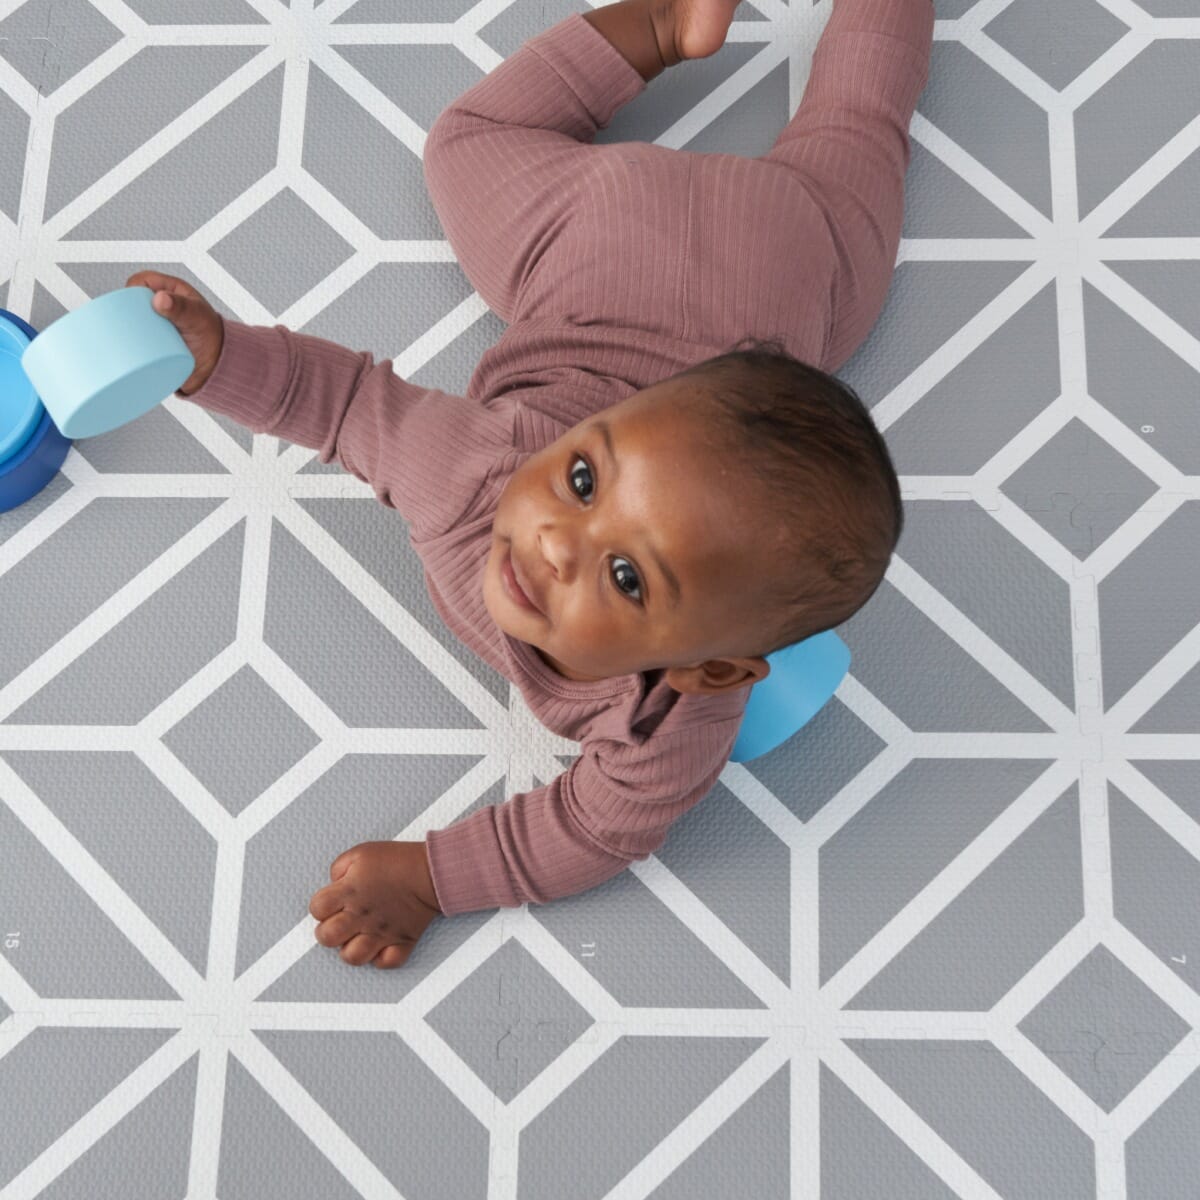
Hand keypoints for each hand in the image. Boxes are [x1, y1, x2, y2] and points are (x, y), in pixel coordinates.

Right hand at [124, 270, 223, 395]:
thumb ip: (182, 308)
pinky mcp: (151, 347)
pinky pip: (132, 343)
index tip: (132, 302)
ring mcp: (153, 328)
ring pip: (127, 324)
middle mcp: (158, 309)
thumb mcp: (198, 319)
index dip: (132, 288)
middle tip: (122, 325)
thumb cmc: (213, 337)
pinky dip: (122, 346)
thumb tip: (159, 299)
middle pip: (129, 303)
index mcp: (169, 293)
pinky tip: (113, 352)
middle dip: (119, 311)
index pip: (142, 282)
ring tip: (114, 340)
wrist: (219, 368)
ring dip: (117, 330)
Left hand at [309, 841, 441, 968]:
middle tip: (340, 922)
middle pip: (327, 937)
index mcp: (350, 892)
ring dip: (351, 948)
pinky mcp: (402, 941)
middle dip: (328, 931)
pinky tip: (380, 944)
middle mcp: (362, 915)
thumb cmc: (399, 860)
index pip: (317, 908)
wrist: (433, 871)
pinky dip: (381, 957)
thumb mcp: (362, 852)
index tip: (331, 902)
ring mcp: (381, 932)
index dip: (321, 906)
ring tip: (358, 937)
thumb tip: (334, 884)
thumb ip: (339, 868)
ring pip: (352, 957)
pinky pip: (386, 962)